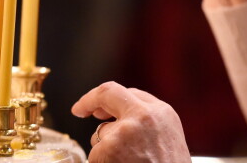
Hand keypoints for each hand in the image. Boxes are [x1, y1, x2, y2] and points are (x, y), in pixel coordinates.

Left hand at [72, 82, 190, 162]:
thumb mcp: (168, 145)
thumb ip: (147, 128)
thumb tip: (111, 122)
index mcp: (164, 114)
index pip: (132, 94)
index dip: (112, 100)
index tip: (98, 108)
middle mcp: (145, 115)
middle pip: (109, 92)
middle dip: (90, 99)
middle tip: (79, 109)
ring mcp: (125, 130)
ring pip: (101, 133)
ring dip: (105, 150)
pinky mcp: (109, 148)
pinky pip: (94, 154)